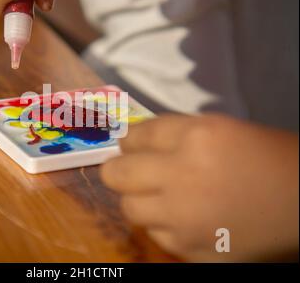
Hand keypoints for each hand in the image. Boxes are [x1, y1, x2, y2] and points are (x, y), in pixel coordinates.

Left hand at [100, 114, 298, 261]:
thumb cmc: (264, 157)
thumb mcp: (220, 129)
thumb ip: (174, 133)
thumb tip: (133, 142)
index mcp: (196, 139)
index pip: (136, 136)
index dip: (130, 140)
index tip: (130, 145)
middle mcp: (183, 179)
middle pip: (117, 175)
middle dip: (117, 169)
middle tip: (127, 170)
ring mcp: (185, 221)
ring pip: (130, 209)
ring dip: (139, 199)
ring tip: (158, 196)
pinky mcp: (192, 251)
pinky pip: (156, 235)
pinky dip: (163, 225)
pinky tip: (183, 218)